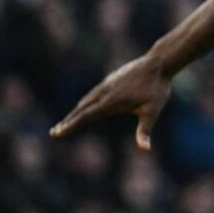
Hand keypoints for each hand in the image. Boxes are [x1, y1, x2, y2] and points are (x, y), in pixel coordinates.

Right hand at [50, 53, 172, 149]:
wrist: (158, 63)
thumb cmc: (156, 88)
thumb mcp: (152, 111)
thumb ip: (144, 131)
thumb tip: (145, 149)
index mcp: (111, 102)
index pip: (85, 116)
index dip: (70, 125)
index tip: (57, 133)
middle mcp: (104, 92)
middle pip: (81, 109)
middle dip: (68, 121)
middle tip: (54, 132)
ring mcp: (107, 84)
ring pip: (86, 100)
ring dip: (75, 111)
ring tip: (67, 121)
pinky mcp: (111, 79)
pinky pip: (94, 93)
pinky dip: (85, 102)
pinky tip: (85, 105)